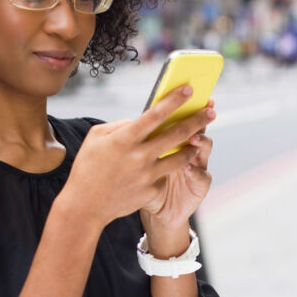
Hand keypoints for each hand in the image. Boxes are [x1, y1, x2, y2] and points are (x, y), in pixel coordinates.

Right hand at [61, 87, 215, 227]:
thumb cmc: (88, 167)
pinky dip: (167, 169)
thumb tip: (142, 120)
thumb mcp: (96, 138)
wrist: (85, 206)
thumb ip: (121, 125)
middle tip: (211, 112)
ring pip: (182, 157)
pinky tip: (164, 168)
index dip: (174, 100)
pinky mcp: (152, 190)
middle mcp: (139, 155)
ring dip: (193, 146)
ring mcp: (147, 175)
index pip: (155, 114)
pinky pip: (165, 175)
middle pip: (177, 134)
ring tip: (198, 140)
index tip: (189, 89)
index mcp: (124, 138)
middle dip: (198, 120)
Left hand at [140, 98, 215, 227]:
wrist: (155, 212)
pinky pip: (202, 176)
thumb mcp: (135, 159)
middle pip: (197, 128)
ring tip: (193, 139)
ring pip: (204, 149)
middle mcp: (188, 150)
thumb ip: (135, 141)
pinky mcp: (199, 186)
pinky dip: (196, 171)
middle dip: (199, 118)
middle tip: (200, 109)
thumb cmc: (141, 182)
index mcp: (173, 140)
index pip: (179, 117)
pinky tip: (189, 168)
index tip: (186, 90)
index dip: (183, 105)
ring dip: (200, 142)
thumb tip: (131, 123)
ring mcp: (196, 167)